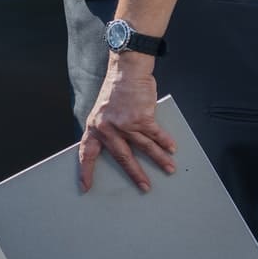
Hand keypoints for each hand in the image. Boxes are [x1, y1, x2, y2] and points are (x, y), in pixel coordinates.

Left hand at [78, 54, 176, 192]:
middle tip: (145, 187)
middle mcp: (108, 127)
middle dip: (135, 174)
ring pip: (144, 147)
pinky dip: (165, 142)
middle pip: (122, 157)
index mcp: (94, 127)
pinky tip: (172, 149)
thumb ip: (108, 130)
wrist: (126, 71)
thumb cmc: (116, 91)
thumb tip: (120, 151)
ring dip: (159, 160)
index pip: (86, 153)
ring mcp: (124, 123)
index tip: (85, 187)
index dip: (85, 171)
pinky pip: (155, 135)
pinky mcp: (141, 117)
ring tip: (169, 169)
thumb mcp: (103, 112)